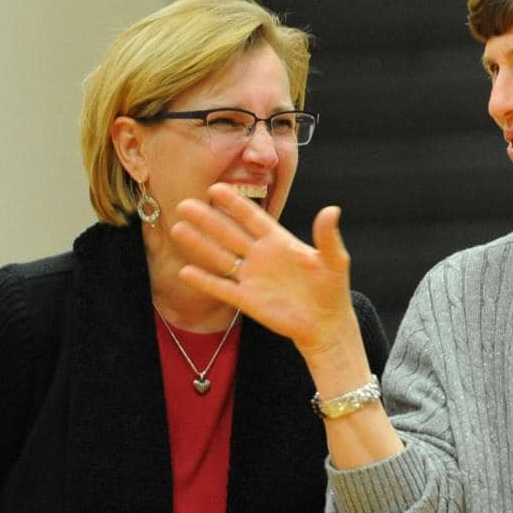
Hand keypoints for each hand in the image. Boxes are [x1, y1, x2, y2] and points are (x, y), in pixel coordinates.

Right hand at [170, 184, 360, 362]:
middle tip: (185, 204)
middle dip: (207, 219)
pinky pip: (221, 287)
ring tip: (177, 229)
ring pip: (220, 257)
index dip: (234, 204)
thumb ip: (328, 237)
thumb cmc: (332, 290)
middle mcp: (261, 256)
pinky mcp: (246, 300)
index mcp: (279, 242)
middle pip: (229, 233)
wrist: (325, 324)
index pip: (252, 218)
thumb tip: (332, 210)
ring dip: (199, 244)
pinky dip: (204, 280)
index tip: (215, 188)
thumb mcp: (334, 261)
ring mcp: (251, 277)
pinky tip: (185, 271)